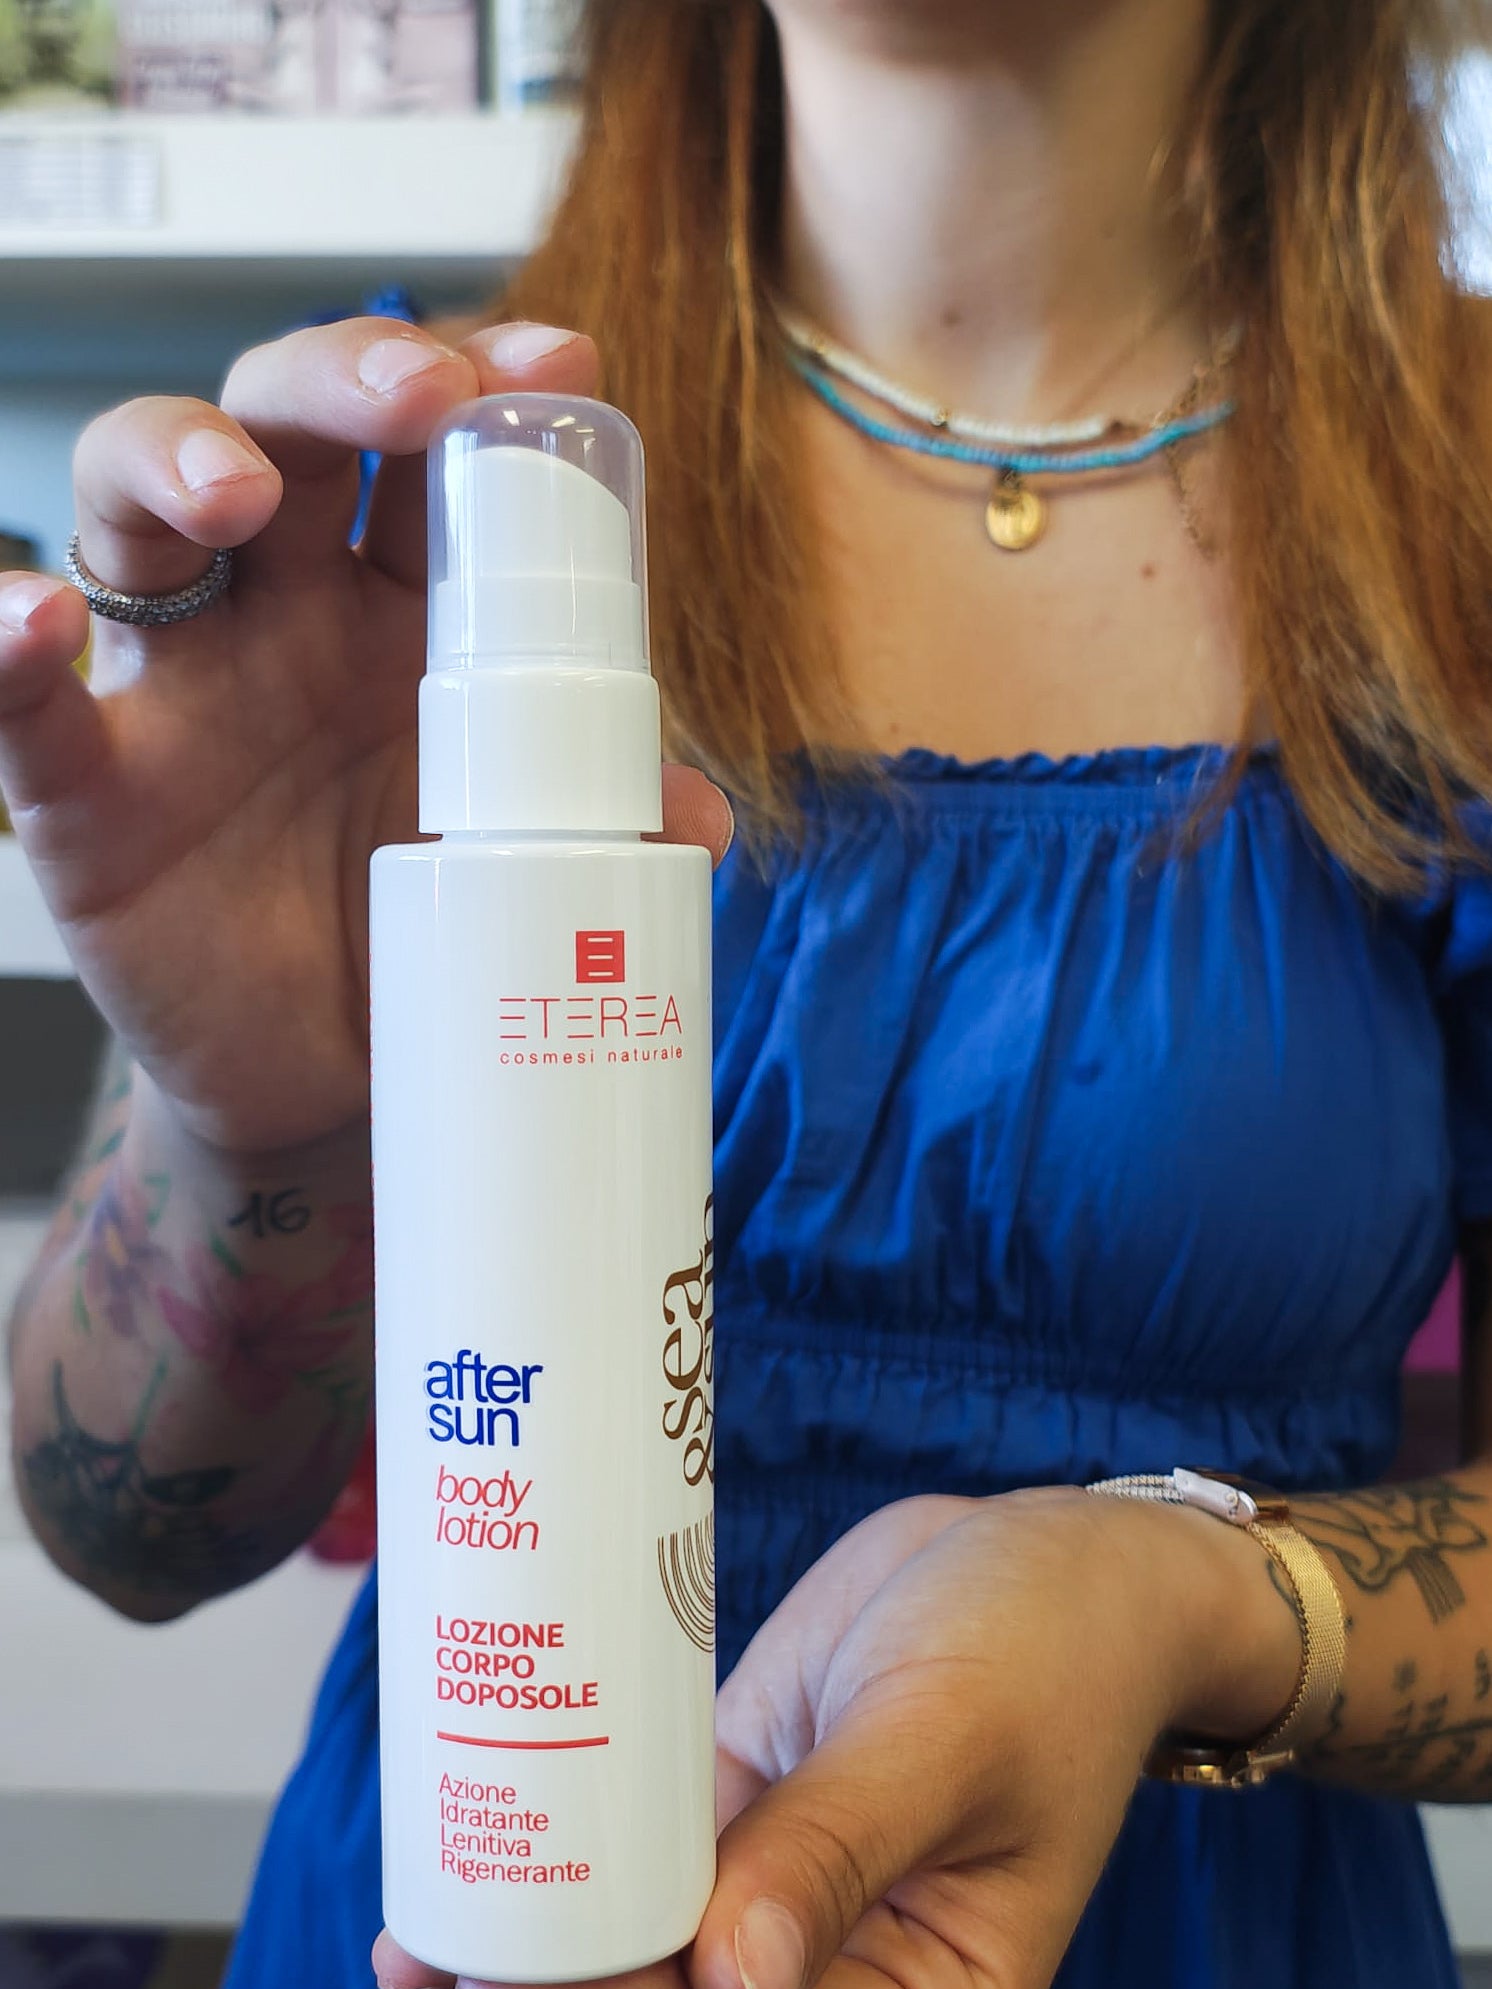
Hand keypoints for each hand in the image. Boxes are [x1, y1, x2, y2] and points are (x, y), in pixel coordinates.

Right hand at [0, 319, 731, 1158]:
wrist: (335, 1079)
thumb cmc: (430, 933)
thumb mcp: (535, 864)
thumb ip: (611, 818)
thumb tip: (697, 812)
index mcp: (403, 607)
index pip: (427, 451)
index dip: (482, 384)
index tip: (560, 365)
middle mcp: (283, 614)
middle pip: (281, 425)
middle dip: (342, 379)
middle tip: (419, 398)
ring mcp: (177, 689)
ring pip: (137, 509)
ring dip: (176, 463)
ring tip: (238, 495)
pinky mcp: (88, 795)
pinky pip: (30, 709)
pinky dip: (11, 654)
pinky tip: (38, 622)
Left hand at [372, 1487, 1299, 1988]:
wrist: (1052, 1552)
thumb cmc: (1046, 1648)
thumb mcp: (949, 1739)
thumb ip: (839, 1847)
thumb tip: (725, 1976)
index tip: (524, 1985)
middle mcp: (839, 1963)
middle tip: (435, 1965)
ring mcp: (779, 1882)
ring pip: (643, 1942)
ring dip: (541, 1944)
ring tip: (421, 1939)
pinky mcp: (739, 1802)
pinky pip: (645, 1845)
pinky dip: (571, 1850)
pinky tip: (485, 1842)